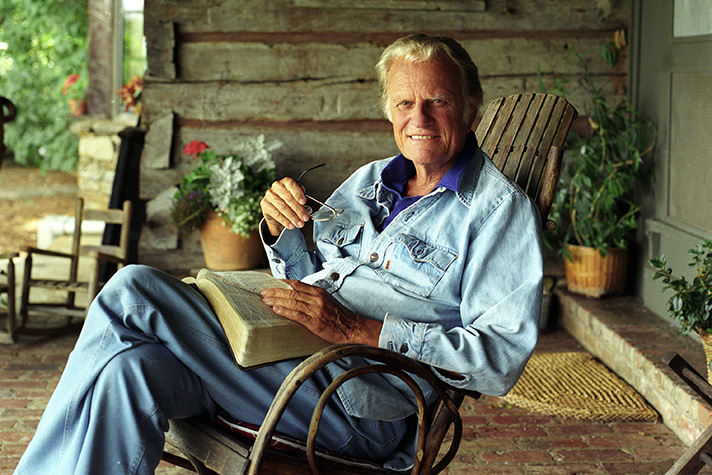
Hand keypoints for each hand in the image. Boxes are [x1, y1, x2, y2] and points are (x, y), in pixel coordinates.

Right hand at [260, 177, 311, 235]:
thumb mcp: (296, 198)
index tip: (304, 202)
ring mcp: (269, 195)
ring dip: (292, 217)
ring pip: (282, 207)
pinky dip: (284, 220)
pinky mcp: (264, 204)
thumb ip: (301, 196)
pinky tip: (290, 225)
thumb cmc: (289, 202)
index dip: (298, 193)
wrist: (277, 211)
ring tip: (299, 223)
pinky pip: (276, 213)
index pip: (291, 185)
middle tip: (305, 218)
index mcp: (286, 182)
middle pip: (288, 198)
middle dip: (298, 210)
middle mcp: (276, 186)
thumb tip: (304, 197)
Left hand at [261, 280, 381, 345]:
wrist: (353, 327)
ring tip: (266, 300)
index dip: (283, 283)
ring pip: (292, 301)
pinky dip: (285, 311)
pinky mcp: (315, 321)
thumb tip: (296, 296)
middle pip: (292, 292)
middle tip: (263, 292)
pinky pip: (297, 314)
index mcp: (319, 292)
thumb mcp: (327, 300)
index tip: (272, 283)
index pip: (297, 284)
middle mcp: (317, 298)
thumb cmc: (340, 316)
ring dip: (277, 300)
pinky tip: (276, 310)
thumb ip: (313, 297)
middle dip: (276, 291)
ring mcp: (316, 309)